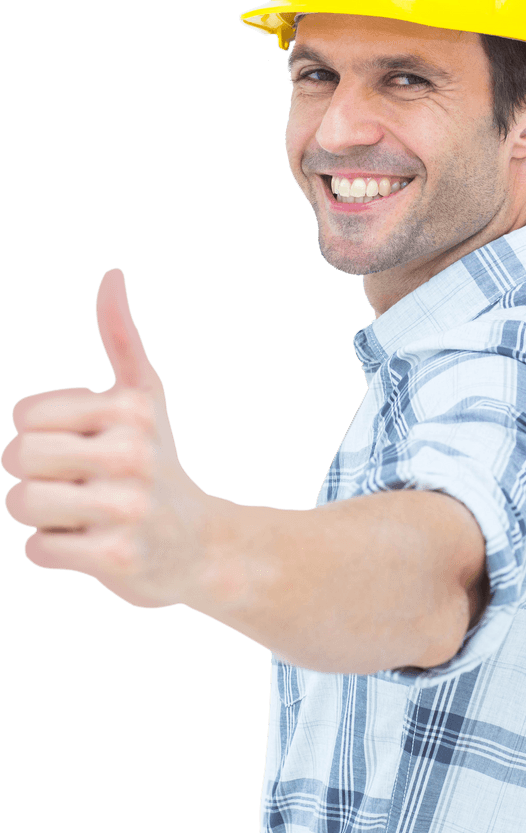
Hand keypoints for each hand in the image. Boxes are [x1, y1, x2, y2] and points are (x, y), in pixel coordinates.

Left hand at [1, 269, 214, 608]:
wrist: (199, 546)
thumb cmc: (156, 464)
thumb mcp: (144, 400)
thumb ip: (121, 338)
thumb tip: (112, 275)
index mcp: (130, 411)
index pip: (25, 415)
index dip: (43, 435)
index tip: (83, 449)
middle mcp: (132, 454)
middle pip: (18, 457)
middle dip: (34, 476)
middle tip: (75, 486)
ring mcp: (126, 507)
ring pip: (23, 504)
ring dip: (42, 517)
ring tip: (82, 516)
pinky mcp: (117, 557)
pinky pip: (39, 549)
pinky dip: (55, 551)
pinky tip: (93, 546)